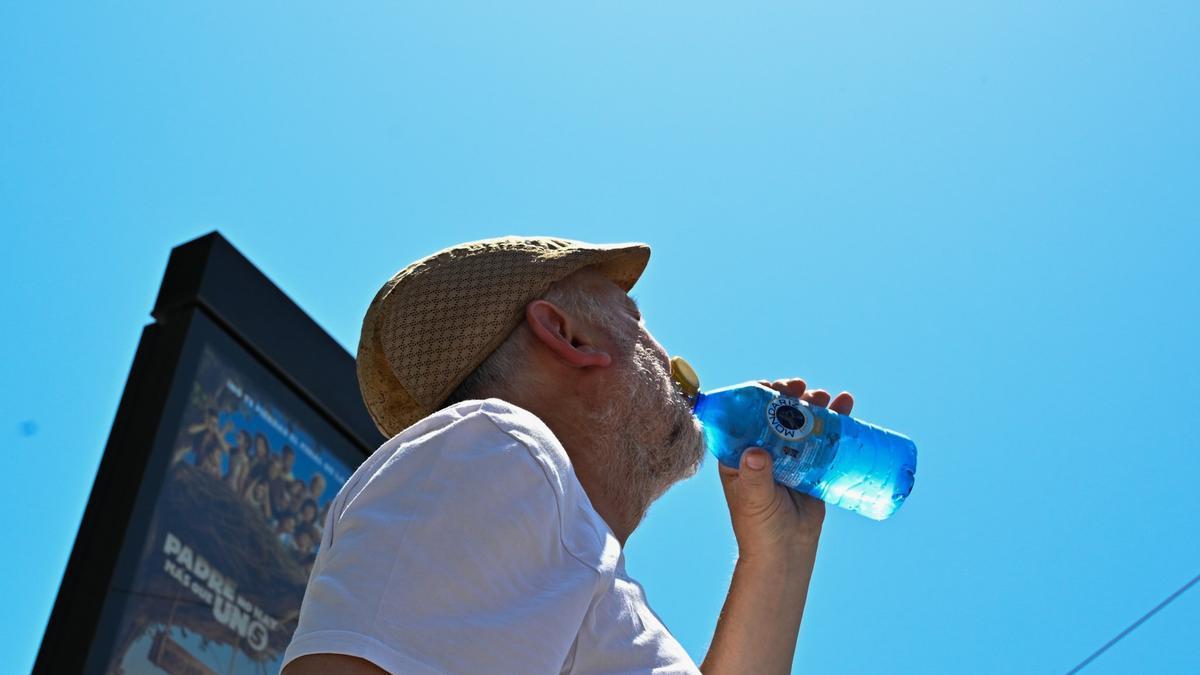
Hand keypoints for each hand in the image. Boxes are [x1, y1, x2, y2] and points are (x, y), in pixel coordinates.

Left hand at [717, 379, 853, 558]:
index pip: (743, 415)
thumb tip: (755, 453)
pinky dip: (834, 420)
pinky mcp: (810, 464)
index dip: (756, 395)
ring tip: (828, 396)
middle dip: (789, 396)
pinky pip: (821, 437)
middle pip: (774, 413)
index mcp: (738, 452)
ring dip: (813, 404)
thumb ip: (755, 477)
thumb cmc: (761, 528)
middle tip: (803, 389)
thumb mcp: (755, 500)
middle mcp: (761, 448)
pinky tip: (845, 406)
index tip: (773, 386)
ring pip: (800, 421)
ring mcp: (787, 455)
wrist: (787, 551)